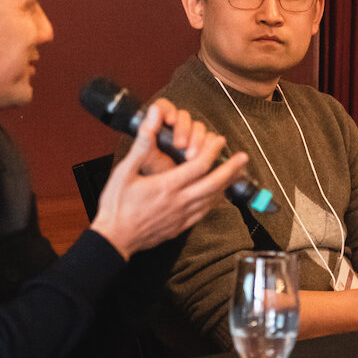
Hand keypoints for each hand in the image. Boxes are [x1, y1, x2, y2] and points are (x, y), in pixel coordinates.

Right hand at [90, 99, 248, 258]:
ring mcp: (181, 217)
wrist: (114, 238)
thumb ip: (143, 144)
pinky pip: (204, 212)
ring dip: (226, 185)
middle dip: (230, 169)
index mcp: (166, 186)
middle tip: (243, 157)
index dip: (212, 151)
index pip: (198, 166)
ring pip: (212, 199)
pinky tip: (219, 196)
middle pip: (213, 184)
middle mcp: (179, 202)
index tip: (219, 140)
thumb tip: (153, 118)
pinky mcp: (180, 227)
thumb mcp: (125, 170)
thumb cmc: (116, 205)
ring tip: (237, 174)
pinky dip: (215, 201)